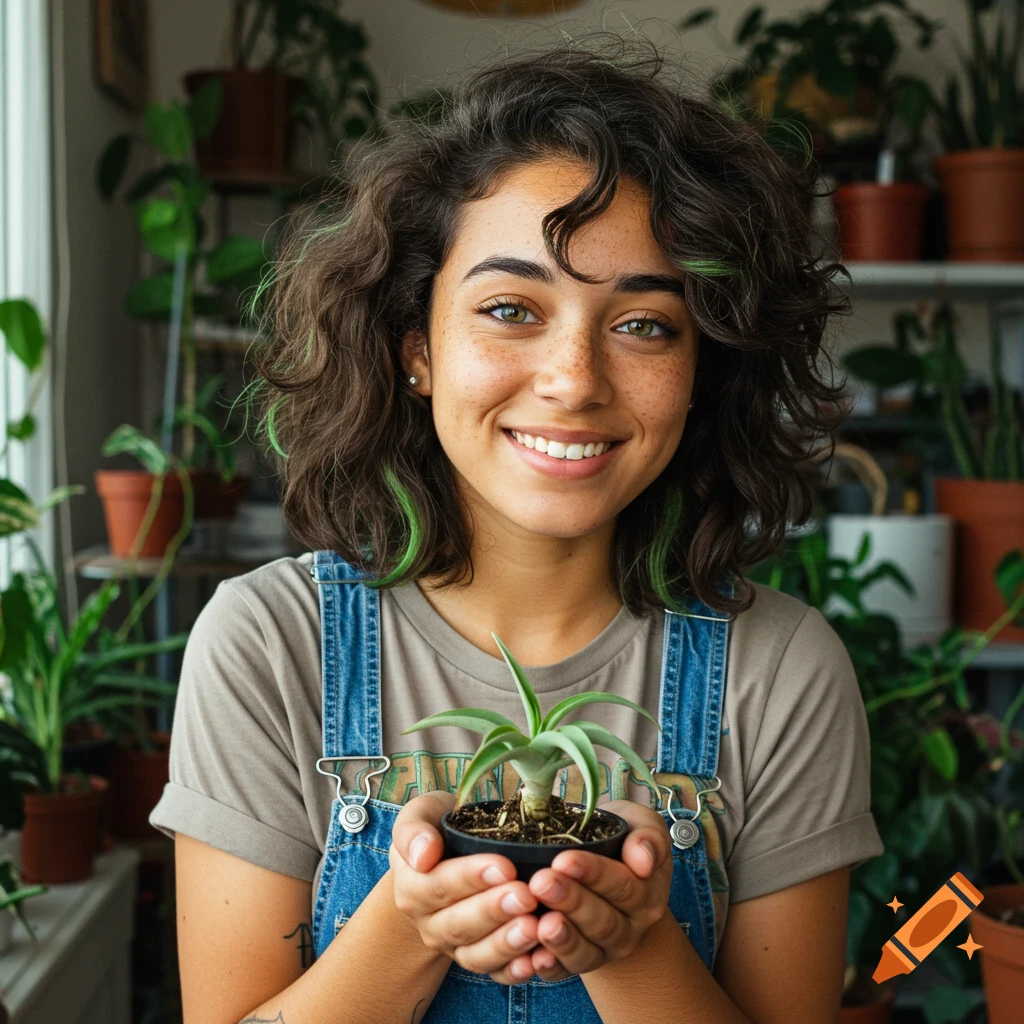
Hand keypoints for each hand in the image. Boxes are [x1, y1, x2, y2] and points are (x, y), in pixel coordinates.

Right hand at [388, 791, 545, 984]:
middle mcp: (429, 923)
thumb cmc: (439, 828)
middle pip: (460, 924)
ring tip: (535, 927)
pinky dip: (516, 971)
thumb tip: (423, 855)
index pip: (439, 885)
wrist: (445, 857)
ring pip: (476, 955)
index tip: (505, 867)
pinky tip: (539, 959)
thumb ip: (414, 831)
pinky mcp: (478, 959)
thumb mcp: (422, 814)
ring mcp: (453, 946)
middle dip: (494, 911)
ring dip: (506, 944)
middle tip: (526, 896)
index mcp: (413, 887)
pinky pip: (495, 973)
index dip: (472, 878)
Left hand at [524, 800, 672, 980]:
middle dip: (570, 902)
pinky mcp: (579, 962)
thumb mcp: (641, 826)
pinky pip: (565, 972)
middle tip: (541, 883)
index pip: (622, 885)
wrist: (610, 866)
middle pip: (602, 921)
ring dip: (562, 939)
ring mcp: (604, 950)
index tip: (564, 859)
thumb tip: (643, 860)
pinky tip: (532, 958)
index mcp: (646, 893)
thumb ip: (648, 839)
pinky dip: (550, 968)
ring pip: (586, 952)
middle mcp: (629, 927)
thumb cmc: (621, 839)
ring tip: (540, 924)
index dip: (594, 874)